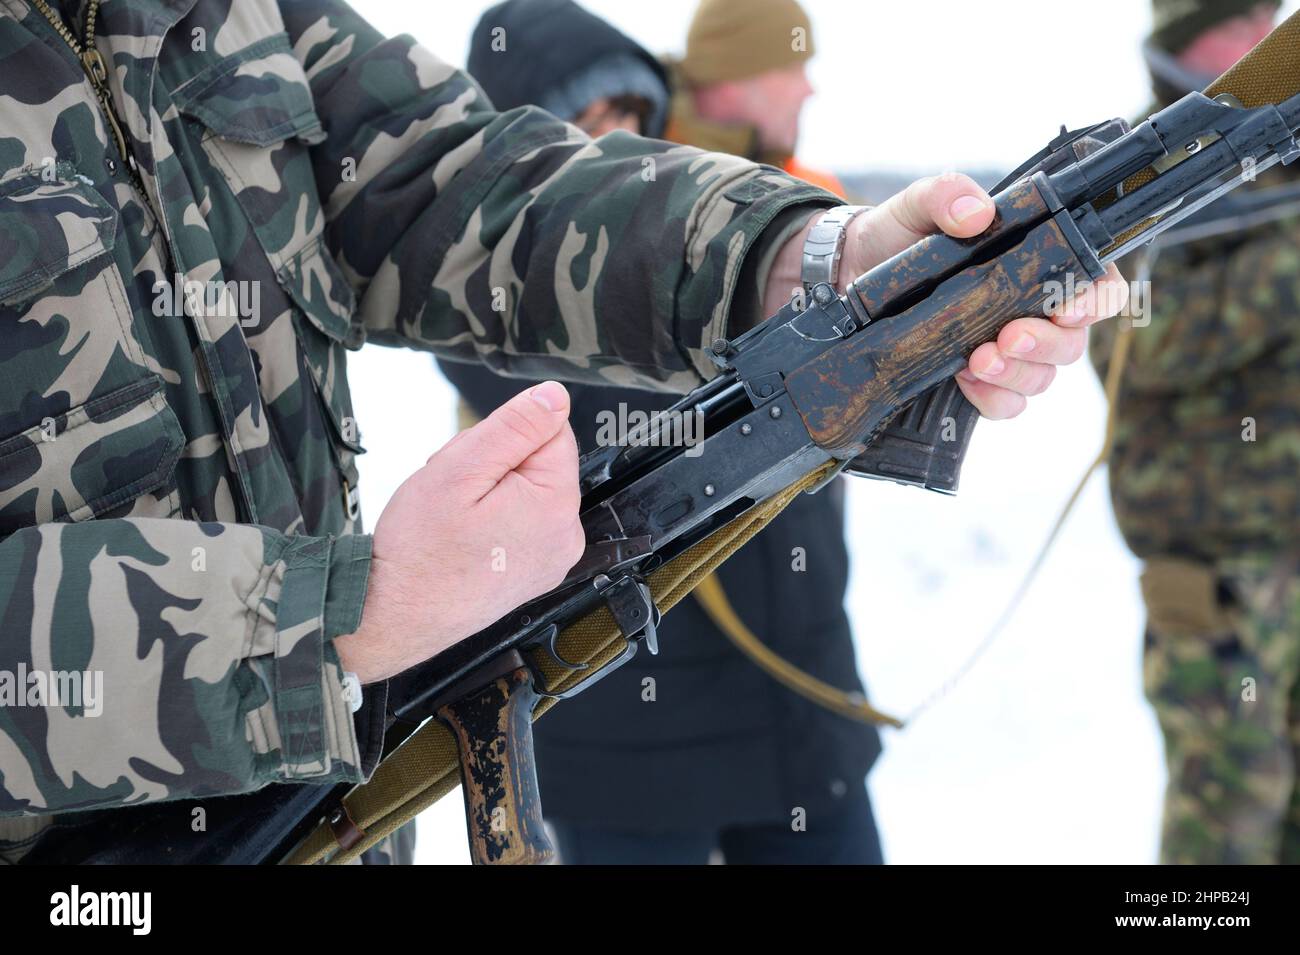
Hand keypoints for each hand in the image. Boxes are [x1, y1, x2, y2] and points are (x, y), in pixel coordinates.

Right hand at [335, 382, 584, 683]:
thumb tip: (556, 396)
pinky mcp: (534, 572)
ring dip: (487, 490)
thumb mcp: (460, 469)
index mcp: (556, 505)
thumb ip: (514, 427)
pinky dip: (490, 519)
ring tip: (454, 517)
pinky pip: (519, 522)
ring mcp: (551, 558)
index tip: (471, 464)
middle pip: (538, 461)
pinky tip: (463, 537)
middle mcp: (566, 535)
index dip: (504, 436)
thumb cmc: (419, 550)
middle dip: (493, 463)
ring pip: (525, 489)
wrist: (394, 617)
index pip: (551, 430)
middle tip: (455, 493)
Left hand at [764, 173, 1126, 418]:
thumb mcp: (917, 203)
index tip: (1070, 307)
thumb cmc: (900, 234)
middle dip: (1046, 343)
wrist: (849, 274)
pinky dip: (991, 397)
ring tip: (978, 359)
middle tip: (1009, 336)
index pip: (1097, 284)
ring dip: (1015, 374)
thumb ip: (947, 195)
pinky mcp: (974, 381)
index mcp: (1039, 263)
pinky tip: (963, 379)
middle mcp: (1032, 311)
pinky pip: (1005, 405)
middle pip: (1071, 341)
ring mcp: (1005, 350)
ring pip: (1040, 378)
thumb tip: (976, 213)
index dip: (1097, 299)